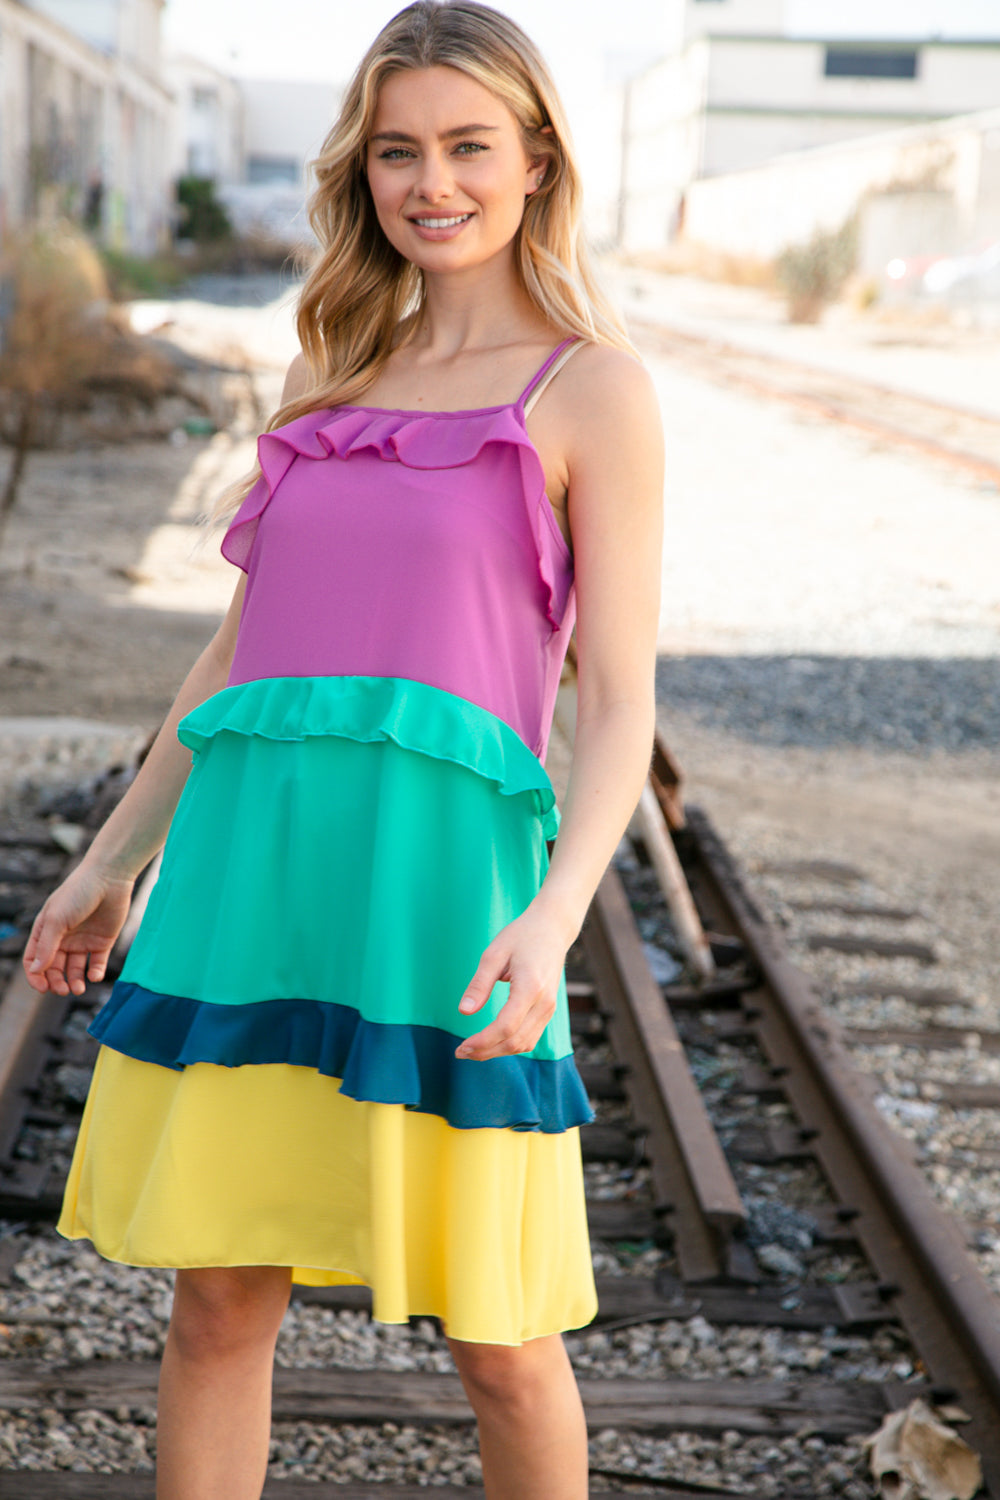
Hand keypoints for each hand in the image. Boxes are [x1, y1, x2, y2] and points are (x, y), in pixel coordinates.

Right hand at [23, 864, 134, 996]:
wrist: (110, 877)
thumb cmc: (78, 893)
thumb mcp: (56, 919)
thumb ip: (46, 946)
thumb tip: (35, 971)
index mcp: (46, 931)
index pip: (34, 960)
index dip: (36, 976)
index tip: (43, 987)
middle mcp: (63, 938)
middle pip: (54, 969)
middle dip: (56, 982)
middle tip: (63, 990)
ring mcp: (83, 940)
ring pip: (75, 969)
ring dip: (75, 981)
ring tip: (78, 988)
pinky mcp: (103, 941)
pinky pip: (97, 963)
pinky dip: (95, 973)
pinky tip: (95, 975)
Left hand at [455, 902, 571, 1061]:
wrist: (552, 928)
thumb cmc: (521, 936)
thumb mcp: (494, 954)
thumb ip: (479, 984)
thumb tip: (463, 1011)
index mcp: (530, 987)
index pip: (506, 1027)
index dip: (483, 1042)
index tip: (461, 1047)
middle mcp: (544, 1002)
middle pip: (515, 1041)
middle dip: (486, 1052)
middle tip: (460, 1052)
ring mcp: (549, 1008)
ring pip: (524, 1044)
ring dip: (497, 1052)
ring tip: (472, 1049)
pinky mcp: (549, 1009)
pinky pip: (530, 1037)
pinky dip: (510, 1045)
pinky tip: (491, 1041)